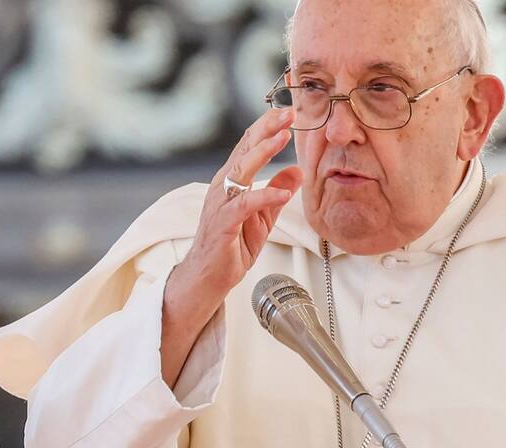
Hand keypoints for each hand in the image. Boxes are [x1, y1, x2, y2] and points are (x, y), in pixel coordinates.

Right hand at [168, 108, 302, 302]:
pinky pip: (244, 206)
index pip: (249, 146)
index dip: (268, 128)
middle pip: (245, 150)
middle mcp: (224, 186)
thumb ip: (277, 192)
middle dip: (266, 129)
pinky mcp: (223, 223)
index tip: (288, 113)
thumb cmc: (232, 245)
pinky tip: (283, 193)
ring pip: (241, 170)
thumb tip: (297, 170)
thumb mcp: (263, 216)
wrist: (208, 277)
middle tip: (287, 113)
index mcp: (233, 181)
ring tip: (283, 138)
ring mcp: (221, 203)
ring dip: (263, 152)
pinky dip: (264, 197)